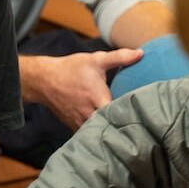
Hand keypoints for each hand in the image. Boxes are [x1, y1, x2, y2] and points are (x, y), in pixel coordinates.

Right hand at [22, 49, 141, 130]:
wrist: (44, 80)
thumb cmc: (71, 69)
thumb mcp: (95, 60)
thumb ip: (119, 57)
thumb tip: (141, 54)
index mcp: (98, 99)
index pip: (121, 115)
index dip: (134, 117)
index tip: (144, 116)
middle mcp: (89, 114)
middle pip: (112, 128)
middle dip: (124, 127)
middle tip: (139, 126)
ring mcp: (80, 123)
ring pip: (100, 133)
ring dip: (110, 131)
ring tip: (124, 130)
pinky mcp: (73, 126)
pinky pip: (89, 134)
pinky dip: (97, 132)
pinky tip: (106, 129)